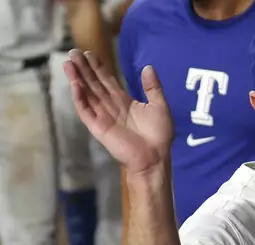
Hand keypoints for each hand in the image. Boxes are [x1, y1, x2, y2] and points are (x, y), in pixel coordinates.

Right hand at [63, 49, 172, 175]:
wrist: (155, 156)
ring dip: (77, 79)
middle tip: (73, 52)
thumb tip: (148, 66)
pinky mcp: (98, 127)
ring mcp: (103, 116)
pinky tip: (75, 85)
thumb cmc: (159, 134)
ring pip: (86, 94)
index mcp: (123, 101)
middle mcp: (111, 106)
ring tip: (69, 64)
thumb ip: (152, 87)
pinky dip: (80, 98)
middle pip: (93, 84)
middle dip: (83, 69)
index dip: (97, 67)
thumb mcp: (159, 106)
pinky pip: (86, 111)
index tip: (89, 53)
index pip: (106, 80)